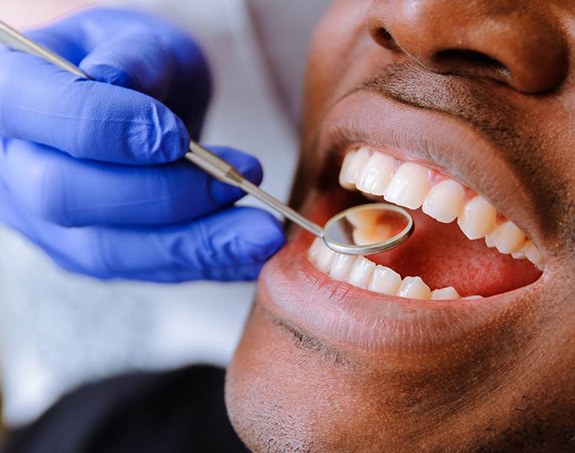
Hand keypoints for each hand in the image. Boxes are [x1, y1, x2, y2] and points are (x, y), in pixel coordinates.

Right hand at [0, 8, 284, 281]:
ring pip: (111, 251)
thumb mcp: (137, 40)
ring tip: (262, 234)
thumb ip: (131, 56)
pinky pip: (145, 271)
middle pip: (69, 198)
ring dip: (196, 245)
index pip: (46, 118)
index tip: (178, 136)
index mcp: (13, 98)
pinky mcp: (90, 254)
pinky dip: (205, 264)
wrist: (134, 110)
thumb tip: (116, 80)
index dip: (112, 129)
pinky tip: (250, 254)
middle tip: (238, 180)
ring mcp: (47, 223)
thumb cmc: (136, 67)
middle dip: (164, 194)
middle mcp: (15, 169)